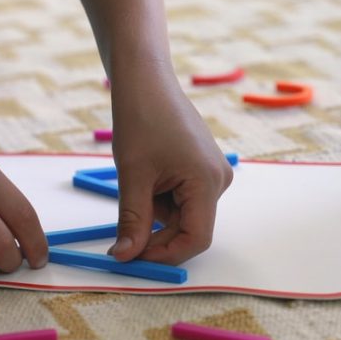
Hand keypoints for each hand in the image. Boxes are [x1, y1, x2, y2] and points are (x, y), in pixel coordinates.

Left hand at [109, 73, 233, 263]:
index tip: (133, 259)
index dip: (165, 255)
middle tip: (121, 236)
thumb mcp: (133, 177)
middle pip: (189, 229)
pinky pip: (181, 198)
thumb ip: (133, 221)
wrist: (146, 80)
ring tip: (136, 180)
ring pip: (181, 215)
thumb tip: (125, 257)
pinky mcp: (202, 168)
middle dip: (155, 234)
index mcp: (208, 182)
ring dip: (155, 212)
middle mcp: (218, 180)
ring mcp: (212, 174)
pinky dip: (159, 197)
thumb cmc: (141, 119)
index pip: (196, 239)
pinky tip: (146, 173)